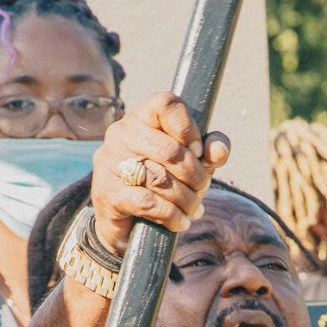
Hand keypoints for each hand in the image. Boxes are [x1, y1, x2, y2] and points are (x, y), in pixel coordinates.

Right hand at [91, 92, 230, 254]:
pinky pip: (148, 202)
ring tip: (194, 209)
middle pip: (170, 150)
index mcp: (141, 117)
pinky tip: (180, 221)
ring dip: (187, 199)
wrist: (125, 222)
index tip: (198, 152)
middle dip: (196, 175)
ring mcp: (110, 162)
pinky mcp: (108, 192)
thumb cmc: (162, 183)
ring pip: (161, 179)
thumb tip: (219, 151)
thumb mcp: (191, 164)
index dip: (189, 129)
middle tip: (202, 189)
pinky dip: (171, 215)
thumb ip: (209, 152)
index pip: (167, 104)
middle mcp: (121, 133)